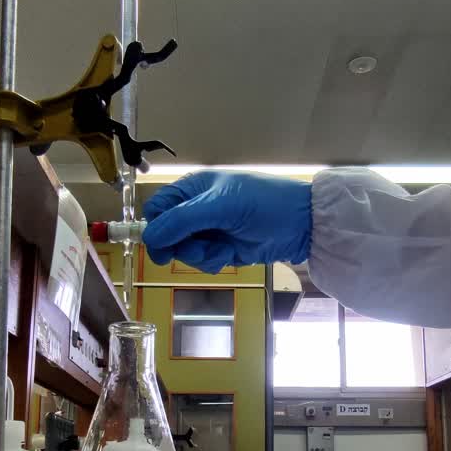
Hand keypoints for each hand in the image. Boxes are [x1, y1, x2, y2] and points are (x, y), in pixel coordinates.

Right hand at [142, 171, 311, 272]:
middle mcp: (198, 208)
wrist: (302, 224)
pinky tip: (231, 255)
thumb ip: (182, 220)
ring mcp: (210, 230)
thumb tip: (149, 237)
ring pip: (184, 251)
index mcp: (193, 188)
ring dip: (200, 256)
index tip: (162, 244)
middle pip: (168, 234)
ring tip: (222, 250)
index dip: (156, 227)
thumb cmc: (264, 204)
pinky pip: (203, 262)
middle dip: (181, 245)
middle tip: (198, 248)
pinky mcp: (223, 249)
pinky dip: (214, 262)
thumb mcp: (221, 206)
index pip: (158, 208)